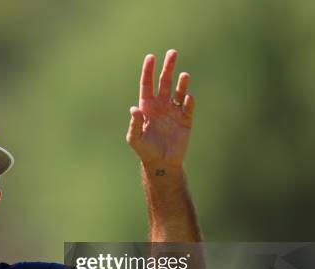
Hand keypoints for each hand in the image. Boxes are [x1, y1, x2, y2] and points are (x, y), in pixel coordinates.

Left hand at [126, 50, 193, 168]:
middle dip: (168, 67)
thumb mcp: (135, 138)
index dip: (148, 71)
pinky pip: (188, 107)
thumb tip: (134, 109)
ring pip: (179, 92)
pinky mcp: (186, 120)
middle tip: (172, 52)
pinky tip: (187, 98)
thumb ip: (134, 124)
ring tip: (184, 75)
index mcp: (147, 107)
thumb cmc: (145, 150)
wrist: (162, 163)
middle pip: (165, 82)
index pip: (147, 84)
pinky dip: (188, 102)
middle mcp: (161, 105)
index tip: (151, 57)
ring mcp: (174, 111)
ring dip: (182, 83)